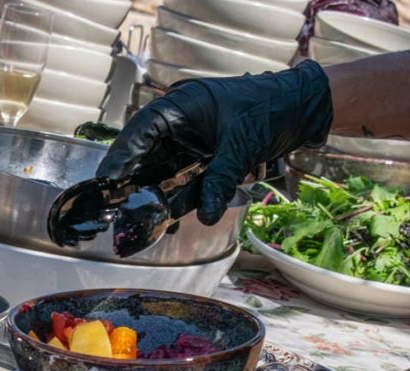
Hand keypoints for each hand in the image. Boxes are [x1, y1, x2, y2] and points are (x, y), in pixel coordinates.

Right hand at [97, 61, 332, 224]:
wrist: (301, 109)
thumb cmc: (270, 109)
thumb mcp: (243, 142)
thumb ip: (222, 177)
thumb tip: (207, 214)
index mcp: (179, 108)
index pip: (139, 133)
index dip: (121, 159)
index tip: (108, 183)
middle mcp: (177, 127)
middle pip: (144, 159)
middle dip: (132, 186)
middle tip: (117, 212)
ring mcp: (189, 147)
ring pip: (161, 176)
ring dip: (152, 199)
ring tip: (137, 224)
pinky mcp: (202, 164)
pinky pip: (182, 186)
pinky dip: (176, 203)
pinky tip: (167, 224)